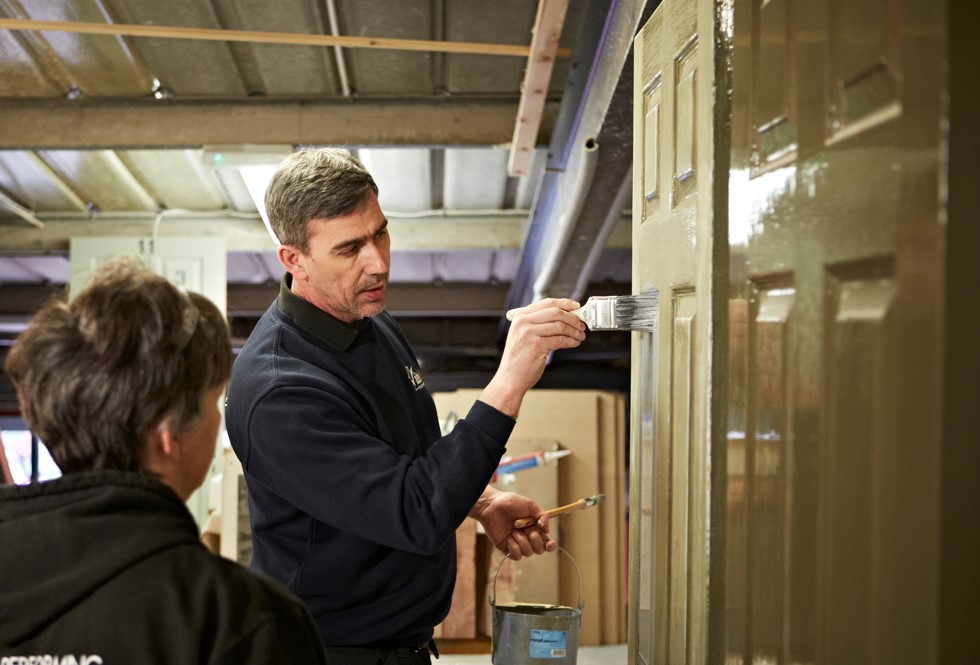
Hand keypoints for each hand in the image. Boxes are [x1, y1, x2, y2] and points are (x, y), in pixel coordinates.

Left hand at [470, 487, 556, 559]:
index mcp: (535, 527)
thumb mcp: (530, 505)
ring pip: (528, 553)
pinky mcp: (506, 548)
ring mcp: (517, 543)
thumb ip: (542, 516)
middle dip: (536, 542)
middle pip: (539, 550)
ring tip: (514, 531)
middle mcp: (527, 537)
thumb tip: (547, 530)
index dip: (550, 546)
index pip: (546, 541)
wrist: (492, 505)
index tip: (550, 543)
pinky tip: (509, 539)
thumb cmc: (510, 502)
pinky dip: (515, 549)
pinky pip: (516, 556)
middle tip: (529, 531)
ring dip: (523, 542)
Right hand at [481, 298, 585, 416]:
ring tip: (580, 335)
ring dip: (574, 331)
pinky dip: (571, 341)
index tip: (576, 307)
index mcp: (520, 316)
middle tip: (581, 324)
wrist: (510, 378)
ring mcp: (529, 333)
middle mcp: (523, 322)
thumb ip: (540, 323)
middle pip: (555, 312)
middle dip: (573, 318)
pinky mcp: (537, 346)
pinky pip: (561, 340)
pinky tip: (574, 343)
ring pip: (560, 326)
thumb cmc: (519, 358)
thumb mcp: (523, 335)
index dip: (565, 304)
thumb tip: (565, 316)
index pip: (547, 303)